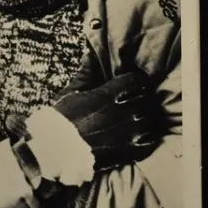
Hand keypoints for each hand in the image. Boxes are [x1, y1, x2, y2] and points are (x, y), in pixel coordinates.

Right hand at [16, 72, 158, 185]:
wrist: (56, 152)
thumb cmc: (60, 122)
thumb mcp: (69, 94)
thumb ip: (84, 75)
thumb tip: (90, 55)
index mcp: (106, 96)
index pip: (134, 81)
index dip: (135, 80)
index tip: (132, 82)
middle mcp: (121, 112)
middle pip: (146, 98)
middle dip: (143, 96)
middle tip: (138, 98)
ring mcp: (127, 133)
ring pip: (151, 119)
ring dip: (146, 116)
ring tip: (139, 117)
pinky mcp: (128, 151)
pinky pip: (150, 141)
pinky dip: (148, 136)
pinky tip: (140, 134)